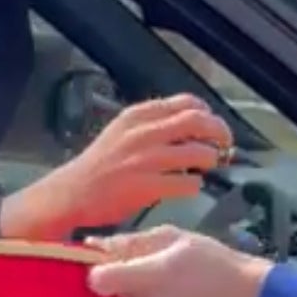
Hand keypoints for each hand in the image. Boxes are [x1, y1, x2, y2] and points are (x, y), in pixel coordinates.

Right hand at [52, 95, 232, 230]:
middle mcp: (144, 132)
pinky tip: (188, 188)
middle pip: (199, 122)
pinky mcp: (147, 187)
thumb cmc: (99, 166)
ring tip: (206, 168)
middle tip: (225, 146)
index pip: (188, 102)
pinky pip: (188, 184)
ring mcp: (146, 160)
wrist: (70, 193)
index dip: (208, 114)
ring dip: (210, 161)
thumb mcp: (122, 132)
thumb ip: (152, 126)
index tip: (213, 125)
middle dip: (220, 133)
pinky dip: (195, 185)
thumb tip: (190, 128)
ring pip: (199, 153)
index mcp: (139, 115)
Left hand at [89, 225, 272, 296]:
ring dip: (139, 292)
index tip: (109, 258)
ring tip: (169, 281)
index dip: (98, 267)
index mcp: (149, 278)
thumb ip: (133, 242)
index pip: (98, 280)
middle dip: (125, 276)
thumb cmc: (213, 262)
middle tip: (153, 264)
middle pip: (113, 290)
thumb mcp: (175, 238)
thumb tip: (93, 244)